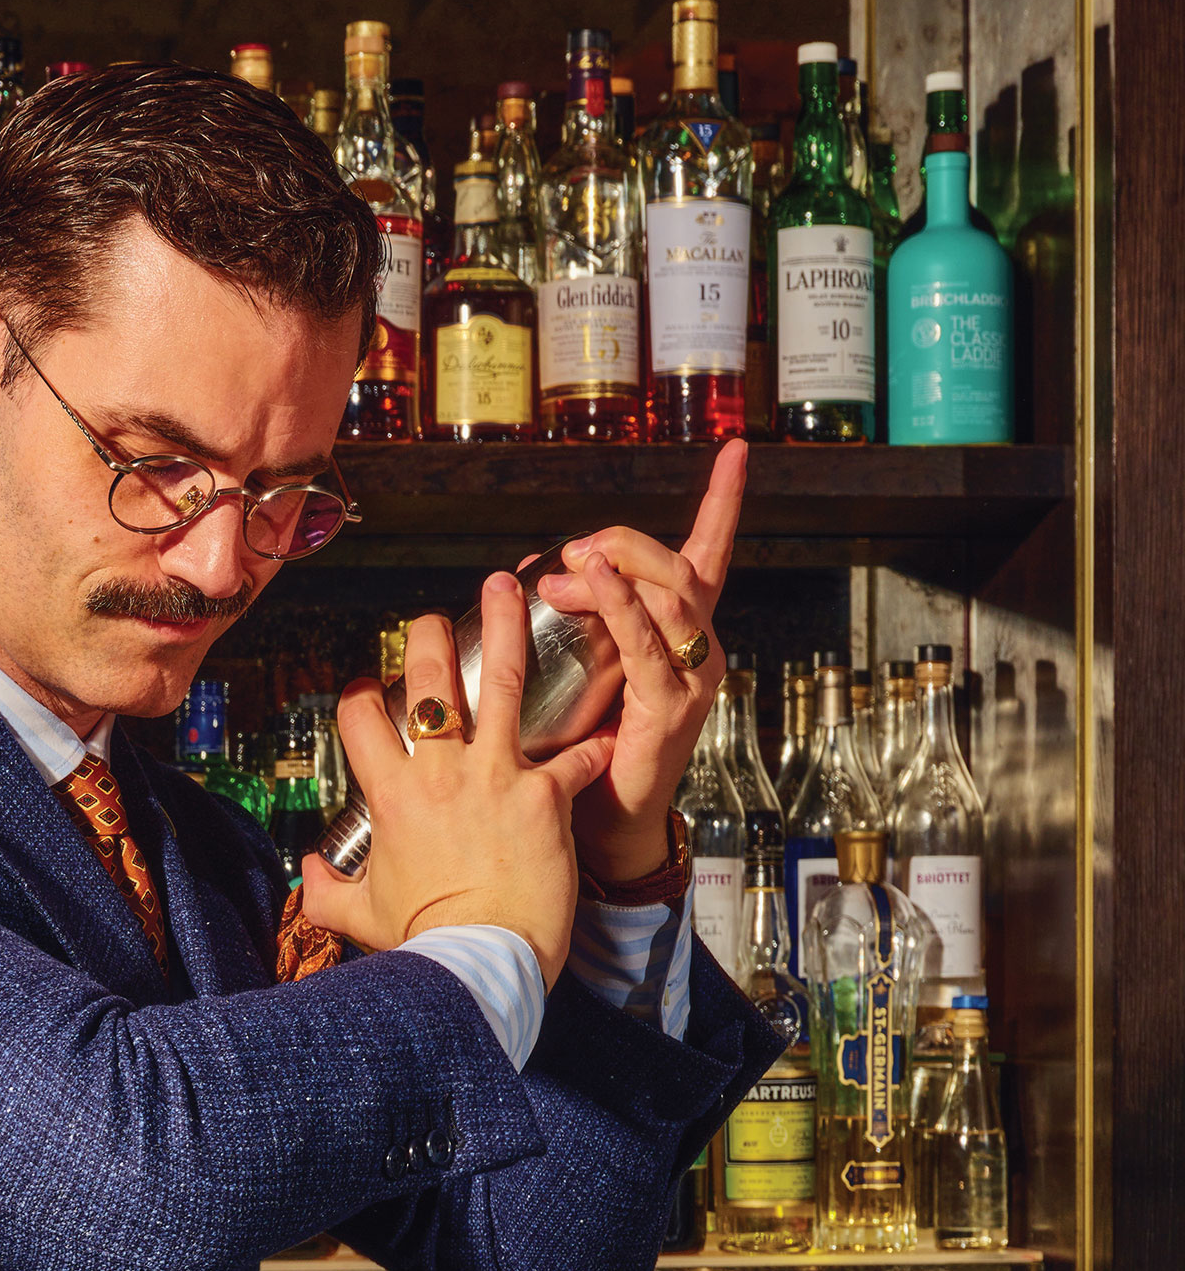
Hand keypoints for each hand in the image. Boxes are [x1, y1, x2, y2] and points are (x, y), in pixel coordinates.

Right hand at [298, 570, 616, 986]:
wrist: (484, 962)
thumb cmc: (426, 942)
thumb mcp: (361, 914)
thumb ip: (327, 889)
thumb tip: (305, 875)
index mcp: (392, 794)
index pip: (360, 717)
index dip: (361, 695)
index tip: (371, 689)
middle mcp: (441, 773)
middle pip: (428, 679)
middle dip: (428, 636)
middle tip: (435, 618)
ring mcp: (497, 776)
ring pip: (503, 682)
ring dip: (507, 628)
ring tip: (510, 587)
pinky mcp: (547, 794)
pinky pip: (577, 751)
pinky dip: (597, 735)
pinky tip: (613, 716)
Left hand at [532, 438, 747, 881]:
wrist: (603, 819)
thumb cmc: (591, 742)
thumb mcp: (582, 663)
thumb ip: (571, 613)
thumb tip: (533, 567)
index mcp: (681, 631)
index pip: (709, 553)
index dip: (724, 501)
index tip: (736, 451)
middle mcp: (697, 648)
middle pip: (680, 566)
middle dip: (627, 543)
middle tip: (575, 548)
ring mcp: (690, 679)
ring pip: (672, 597)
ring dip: (619, 570)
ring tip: (572, 564)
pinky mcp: (669, 709)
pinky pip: (647, 647)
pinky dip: (620, 610)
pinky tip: (590, 588)